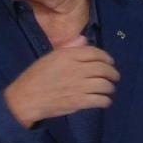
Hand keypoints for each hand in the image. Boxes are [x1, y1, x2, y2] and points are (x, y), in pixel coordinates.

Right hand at [2, 37, 118, 127]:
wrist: (27, 98)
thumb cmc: (37, 76)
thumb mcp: (50, 56)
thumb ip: (68, 48)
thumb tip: (84, 40)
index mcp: (68, 56)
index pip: (95, 53)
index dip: (106, 57)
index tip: (110, 62)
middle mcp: (76, 69)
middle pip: (103, 68)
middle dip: (112, 73)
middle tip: (114, 76)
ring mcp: (78, 86)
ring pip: (104, 84)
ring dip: (110, 87)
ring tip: (110, 89)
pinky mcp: (79, 101)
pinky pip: (100, 100)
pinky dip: (105, 100)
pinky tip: (104, 101)